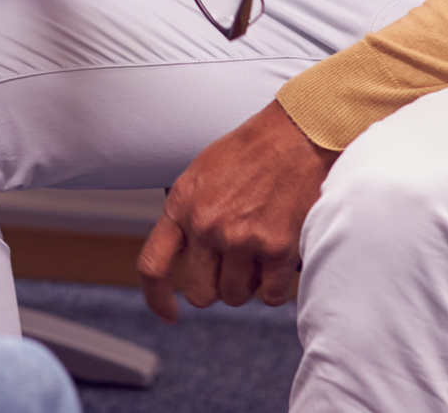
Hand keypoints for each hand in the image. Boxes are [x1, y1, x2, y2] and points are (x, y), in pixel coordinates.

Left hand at [137, 101, 337, 318]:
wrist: (294, 135)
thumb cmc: (250, 151)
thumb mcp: (200, 175)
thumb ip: (188, 214)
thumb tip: (185, 252)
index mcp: (182, 206)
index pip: (153, 266)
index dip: (157, 298)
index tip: (169, 312)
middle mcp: (208, 226)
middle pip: (201, 293)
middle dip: (215, 287)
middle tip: (231, 269)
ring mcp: (242, 239)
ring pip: (236, 296)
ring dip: (247, 285)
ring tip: (257, 256)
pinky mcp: (278, 248)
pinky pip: (271, 296)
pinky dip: (275, 287)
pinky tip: (277, 263)